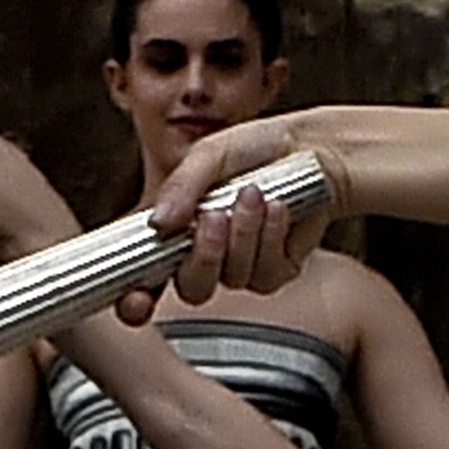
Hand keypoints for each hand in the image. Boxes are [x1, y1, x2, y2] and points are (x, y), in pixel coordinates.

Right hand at [149, 119, 337, 301]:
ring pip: (233, 278)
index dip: (135, 300)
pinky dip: (271, 236)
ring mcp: (243, 266)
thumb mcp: (210, 155)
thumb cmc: (258, 148)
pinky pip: (267, 274)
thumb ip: (181, 187)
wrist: (314, 148)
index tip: (134, 298)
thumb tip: (156, 223)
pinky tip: (277, 208)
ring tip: (252, 193)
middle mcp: (206, 256)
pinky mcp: (278, 270)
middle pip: (192, 288)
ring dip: (243, 233)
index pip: (145, 279)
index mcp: (177, 232)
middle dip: (204, 255)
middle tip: (213, 216)